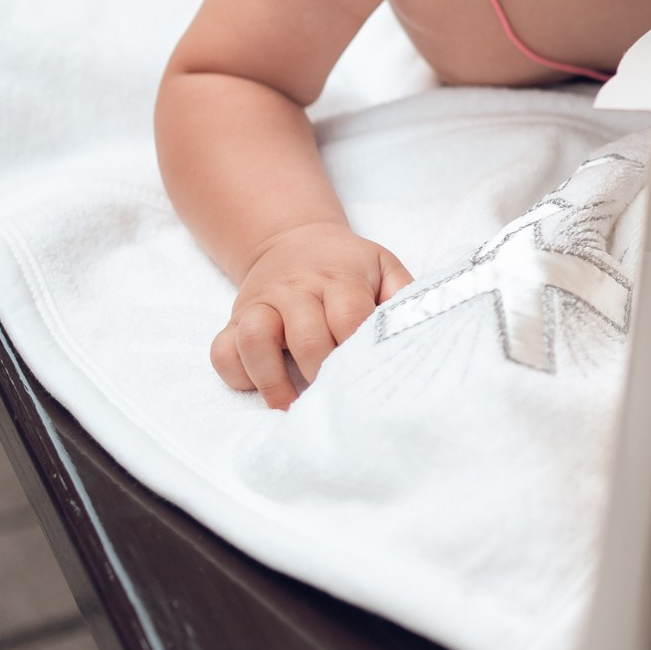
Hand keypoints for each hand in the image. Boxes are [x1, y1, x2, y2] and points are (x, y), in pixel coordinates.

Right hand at [212, 223, 413, 408]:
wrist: (293, 240)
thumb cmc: (348, 266)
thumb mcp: (382, 267)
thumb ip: (404, 296)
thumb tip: (428, 328)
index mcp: (339, 277)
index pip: (349, 316)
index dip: (357, 350)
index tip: (368, 378)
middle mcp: (295, 288)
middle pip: (305, 335)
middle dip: (322, 374)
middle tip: (337, 402)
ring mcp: (261, 303)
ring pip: (254, 339)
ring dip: (273, 381)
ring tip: (293, 409)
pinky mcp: (235, 319)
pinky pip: (222, 350)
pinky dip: (237, 374)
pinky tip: (261, 387)